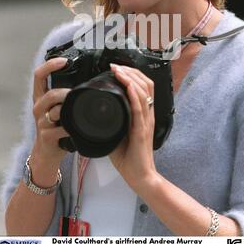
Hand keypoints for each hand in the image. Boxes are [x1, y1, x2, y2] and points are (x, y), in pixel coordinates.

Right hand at [32, 57, 70, 164]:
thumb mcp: (58, 107)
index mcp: (41, 96)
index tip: (64, 60)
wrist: (47, 153)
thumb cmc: (57, 127)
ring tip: (80, 111)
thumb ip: (67, 95)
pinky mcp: (46, 136)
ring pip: (55, 111)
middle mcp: (38, 107)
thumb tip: (90, 80)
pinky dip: (71, 129)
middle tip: (79, 95)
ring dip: (69, 110)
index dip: (50, 65)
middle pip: (50, 94)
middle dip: (66, 93)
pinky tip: (78, 129)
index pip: (39, 75)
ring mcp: (41, 122)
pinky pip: (61, 129)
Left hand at [109, 63, 156, 190]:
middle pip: (146, 84)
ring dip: (130, 78)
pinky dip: (133, 93)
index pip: (144, 87)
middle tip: (115, 66)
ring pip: (143, 91)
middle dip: (130, 71)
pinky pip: (139, 107)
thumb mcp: (118, 134)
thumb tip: (95, 112)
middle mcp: (147, 114)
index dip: (132, 74)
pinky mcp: (142, 130)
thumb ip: (111, 122)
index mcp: (143, 114)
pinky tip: (127, 84)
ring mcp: (146, 121)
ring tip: (118, 70)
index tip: (117, 68)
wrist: (140, 177)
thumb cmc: (129, 158)